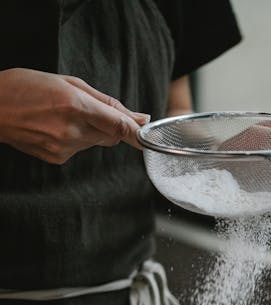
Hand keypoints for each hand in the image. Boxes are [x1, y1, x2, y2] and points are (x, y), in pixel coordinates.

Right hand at [0, 68, 149, 163]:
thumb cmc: (27, 87)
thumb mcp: (68, 82)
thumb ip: (105, 102)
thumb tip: (137, 117)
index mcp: (75, 106)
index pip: (118, 126)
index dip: (135, 131)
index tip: (146, 132)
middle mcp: (71, 131)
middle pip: (111, 136)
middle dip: (109, 125)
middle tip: (89, 111)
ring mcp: (64, 148)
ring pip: (95, 143)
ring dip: (90, 131)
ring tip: (64, 116)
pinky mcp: (57, 158)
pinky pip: (79, 149)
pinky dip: (75, 139)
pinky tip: (55, 127)